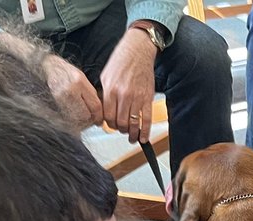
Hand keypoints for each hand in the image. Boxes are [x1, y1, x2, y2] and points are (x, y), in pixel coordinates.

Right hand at [42, 54, 102, 128]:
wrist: (50, 68)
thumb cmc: (67, 73)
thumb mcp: (83, 80)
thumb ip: (93, 95)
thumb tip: (100, 113)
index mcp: (80, 83)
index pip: (95, 106)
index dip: (99, 116)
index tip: (99, 120)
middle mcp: (70, 91)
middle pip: (86, 115)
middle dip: (90, 119)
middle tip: (91, 119)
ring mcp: (61, 98)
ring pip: (77, 119)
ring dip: (81, 121)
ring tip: (82, 116)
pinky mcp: (55, 103)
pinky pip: (68, 117)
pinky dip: (73, 119)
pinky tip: (74, 114)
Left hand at [99, 28, 157, 142]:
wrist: (137, 51)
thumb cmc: (121, 61)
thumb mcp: (106, 76)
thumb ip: (105, 94)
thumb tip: (105, 110)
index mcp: (111, 90)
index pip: (107, 116)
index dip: (108, 124)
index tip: (110, 125)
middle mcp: (123, 95)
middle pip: (120, 122)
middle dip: (119, 129)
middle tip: (120, 130)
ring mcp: (137, 98)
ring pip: (132, 124)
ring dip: (132, 134)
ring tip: (131, 137)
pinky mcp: (148, 98)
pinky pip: (147, 119)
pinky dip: (145, 131)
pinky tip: (143, 138)